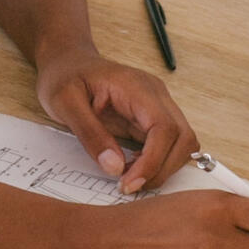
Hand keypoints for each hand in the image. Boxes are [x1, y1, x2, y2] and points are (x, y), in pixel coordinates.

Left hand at [37, 53, 196, 193]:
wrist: (68, 61)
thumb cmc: (65, 77)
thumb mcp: (64, 103)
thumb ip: (90, 134)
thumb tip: (115, 167)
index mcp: (136, 87)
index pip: (164, 127)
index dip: (153, 161)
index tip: (128, 183)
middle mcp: (155, 95)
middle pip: (183, 138)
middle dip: (162, 169)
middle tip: (128, 186)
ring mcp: (157, 106)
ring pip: (183, 144)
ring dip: (163, 168)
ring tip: (128, 178)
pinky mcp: (152, 118)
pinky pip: (169, 145)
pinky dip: (158, 163)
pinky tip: (132, 169)